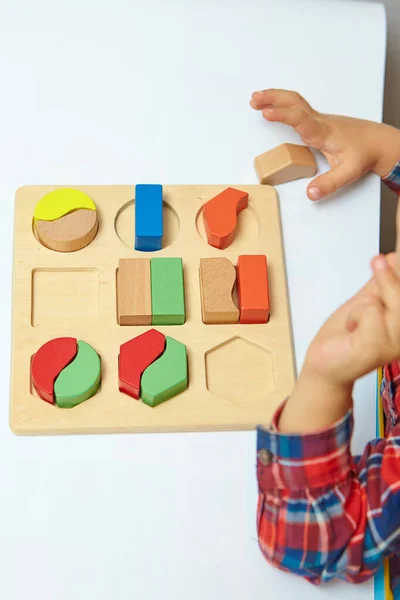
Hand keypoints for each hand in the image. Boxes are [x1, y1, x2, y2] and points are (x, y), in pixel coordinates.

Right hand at [250, 89, 399, 200]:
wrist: (378, 142)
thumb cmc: (364, 154)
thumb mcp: (349, 172)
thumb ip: (329, 184)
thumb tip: (310, 194)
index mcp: (324, 133)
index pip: (301, 119)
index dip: (283, 115)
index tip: (267, 113)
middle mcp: (320, 122)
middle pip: (294, 102)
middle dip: (273, 98)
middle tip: (254, 100)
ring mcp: (318, 119)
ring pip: (295, 102)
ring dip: (275, 98)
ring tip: (256, 100)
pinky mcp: (318, 121)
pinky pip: (297, 107)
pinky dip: (282, 103)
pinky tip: (273, 107)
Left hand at [278, 253, 399, 433]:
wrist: (324, 361)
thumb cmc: (345, 335)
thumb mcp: (367, 300)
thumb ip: (383, 282)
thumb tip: (396, 256)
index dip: (399, 274)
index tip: (393, 255)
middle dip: (390, 276)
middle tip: (377, 261)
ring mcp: (396, 343)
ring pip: (394, 300)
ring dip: (367, 302)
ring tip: (356, 316)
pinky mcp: (378, 347)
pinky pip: (371, 311)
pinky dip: (356, 314)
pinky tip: (353, 329)